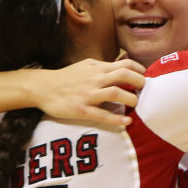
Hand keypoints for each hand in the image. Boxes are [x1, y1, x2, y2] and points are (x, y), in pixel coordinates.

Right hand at [30, 57, 145, 128]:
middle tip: (144, 90)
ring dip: (131, 99)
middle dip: (139, 82)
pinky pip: (102, 115)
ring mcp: (88, 95)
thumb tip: (120, 67)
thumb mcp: (84, 66)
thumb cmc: (65, 78)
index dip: (138, 70)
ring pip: (116, 93)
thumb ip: (102, 67)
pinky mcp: (81, 110)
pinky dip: (117, 119)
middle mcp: (94, 79)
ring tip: (136, 104)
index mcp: (96, 68)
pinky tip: (127, 122)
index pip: (124, 64)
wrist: (42, 88)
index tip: (145, 77)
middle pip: (124, 75)